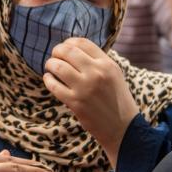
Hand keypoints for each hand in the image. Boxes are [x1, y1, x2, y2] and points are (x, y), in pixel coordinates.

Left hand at [43, 38, 138, 167]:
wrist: (123, 128)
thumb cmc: (117, 100)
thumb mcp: (114, 75)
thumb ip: (98, 61)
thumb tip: (74, 48)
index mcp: (107, 64)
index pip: (82, 43)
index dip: (68, 42)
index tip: (64, 48)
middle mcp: (97, 73)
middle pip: (67, 51)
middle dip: (56, 52)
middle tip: (54, 57)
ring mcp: (85, 88)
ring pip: (57, 66)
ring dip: (50, 64)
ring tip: (51, 68)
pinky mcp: (75, 103)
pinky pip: (54, 85)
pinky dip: (48, 80)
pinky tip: (50, 79)